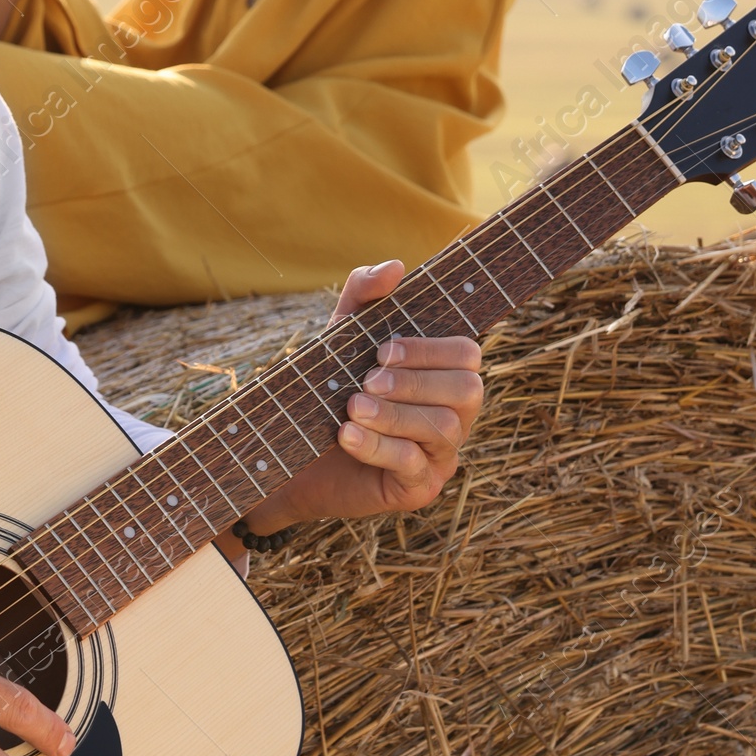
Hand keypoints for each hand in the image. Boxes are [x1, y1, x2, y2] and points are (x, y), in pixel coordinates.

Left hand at [238, 259, 483, 533]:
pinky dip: (380, 446)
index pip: (467, 354)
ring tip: (352, 408)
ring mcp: (440, 455)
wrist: (288, 451)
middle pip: (467, 391)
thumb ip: (364, 294)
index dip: (430, 350)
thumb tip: (397, 267)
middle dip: (415, 383)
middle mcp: (452, 414)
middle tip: (367, 380)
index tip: (382, 350)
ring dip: (394, 414)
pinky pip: (415, 465)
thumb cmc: (325, 387)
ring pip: (442, 428)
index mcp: (442, 374)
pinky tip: (347, 436)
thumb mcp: (340, 335)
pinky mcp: (419, 488)